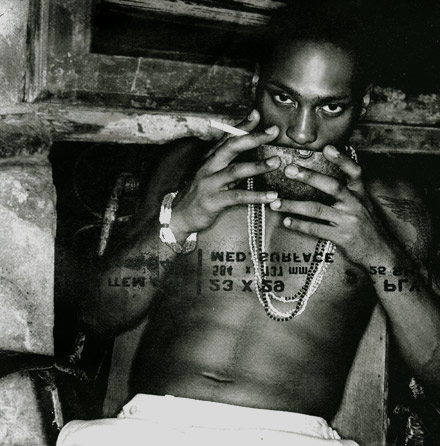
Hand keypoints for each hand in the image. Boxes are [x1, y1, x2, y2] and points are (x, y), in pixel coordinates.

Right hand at [170, 110, 280, 241]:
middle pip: (231, 147)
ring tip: (276, 162)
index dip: (242, 126)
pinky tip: (271, 196)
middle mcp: (208, 167)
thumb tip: (251, 151)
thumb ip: (231, 163)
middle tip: (273, 132)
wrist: (180, 216)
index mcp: (209, 159)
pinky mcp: (213, 201)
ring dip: (258, 165)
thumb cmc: (201, 194)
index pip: (227, 138)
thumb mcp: (214, 175)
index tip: (257, 114)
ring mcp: (210, 183)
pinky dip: (256, 196)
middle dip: (253, 138)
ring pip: (236, 170)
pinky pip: (237, 197)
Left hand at [269, 145, 393, 267]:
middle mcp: (356, 204)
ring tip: (275, 203)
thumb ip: (349, 193)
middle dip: (309, 176)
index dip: (342, 159)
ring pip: (317, 209)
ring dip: (293, 205)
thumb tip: (324, 178)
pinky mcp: (342, 237)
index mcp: (360, 194)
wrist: (381, 254)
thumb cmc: (367, 228)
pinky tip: (287, 221)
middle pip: (332, 186)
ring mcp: (349, 221)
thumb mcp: (363, 206)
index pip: (354, 171)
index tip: (327, 148)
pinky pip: (316, 228)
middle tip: (289, 170)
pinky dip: (299, 224)